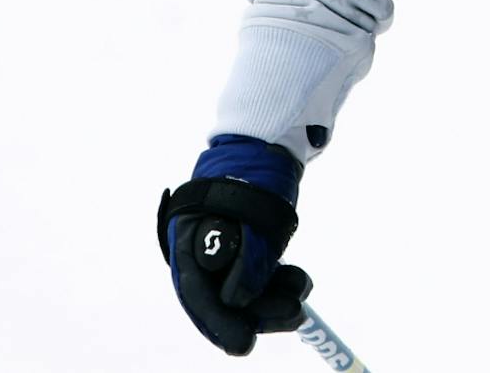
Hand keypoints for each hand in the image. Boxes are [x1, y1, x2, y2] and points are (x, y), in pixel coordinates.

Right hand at [156, 135, 312, 354]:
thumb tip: (240, 299)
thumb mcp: (249, 214)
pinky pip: (258, 278)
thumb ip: (245, 257)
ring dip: (273, 301)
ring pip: (245, 293)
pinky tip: (298, 282)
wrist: (265, 143)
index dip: (220, 324)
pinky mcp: (248, 249)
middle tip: (294, 317)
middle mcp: (202, 253)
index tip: (244, 345)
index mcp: (187, 244)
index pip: (199, 296)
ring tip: (302, 298)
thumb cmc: (251, 173)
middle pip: (224, 300)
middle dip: (257, 314)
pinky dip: (277, 284)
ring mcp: (225, 252)